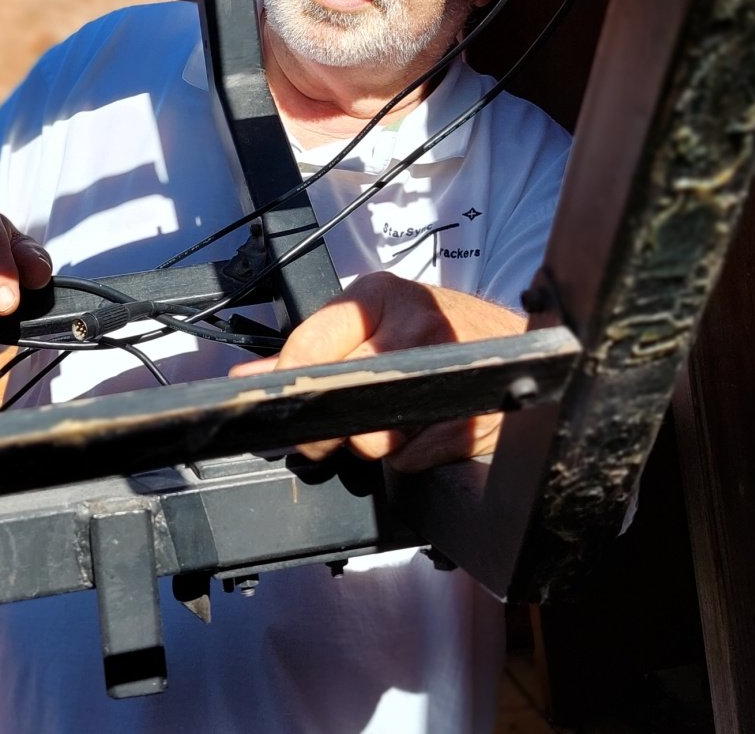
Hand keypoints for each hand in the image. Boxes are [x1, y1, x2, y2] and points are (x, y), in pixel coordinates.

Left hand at [229, 272, 525, 471]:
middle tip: (332, 425)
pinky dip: (403, 459)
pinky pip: (407, 459)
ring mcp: (445, 368)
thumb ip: (305, 351)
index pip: (312, 343)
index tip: (280, 405)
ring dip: (366, 444)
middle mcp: (413, 324)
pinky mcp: (465, 416)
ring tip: (384, 422)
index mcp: (379, 295)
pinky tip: (416, 434)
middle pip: (339, 396)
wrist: (509, 346)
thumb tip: (245, 378)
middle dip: (327, 423)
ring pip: (370, 436)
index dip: (289, 383)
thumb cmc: (430, 332)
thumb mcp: (370, 324)